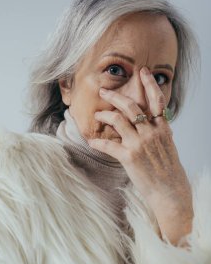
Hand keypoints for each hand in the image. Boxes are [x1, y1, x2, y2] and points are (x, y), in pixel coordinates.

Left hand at [87, 67, 192, 245]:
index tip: (143, 72)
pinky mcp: (129, 157)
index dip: (150, 84)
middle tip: (104, 90)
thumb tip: (156, 122)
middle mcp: (151, 133)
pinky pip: (108, 145)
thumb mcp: (169, 147)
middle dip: (115, 95)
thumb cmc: (170, 171)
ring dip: (104, 115)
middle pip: (131, 106)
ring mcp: (140, 144)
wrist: (171, 192)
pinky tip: (92, 141)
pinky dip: (98, 142)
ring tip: (97, 115)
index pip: (157, 101)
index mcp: (162, 129)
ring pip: (118, 120)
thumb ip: (161, 132)